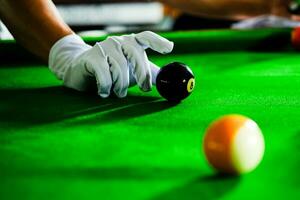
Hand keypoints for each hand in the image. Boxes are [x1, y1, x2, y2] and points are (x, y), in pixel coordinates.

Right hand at [49, 31, 173, 97]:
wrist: (81, 71)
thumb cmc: (110, 72)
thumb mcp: (131, 72)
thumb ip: (148, 73)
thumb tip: (166, 81)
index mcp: (130, 43)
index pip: (146, 37)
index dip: (158, 42)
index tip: (169, 49)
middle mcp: (118, 42)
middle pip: (135, 53)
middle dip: (142, 73)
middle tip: (145, 89)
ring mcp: (104, 47)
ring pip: (120, 68)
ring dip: (121, 86)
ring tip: (118, 93)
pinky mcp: (91, 58)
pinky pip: (104, 75)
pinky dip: (106, 87)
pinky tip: (103, 92)